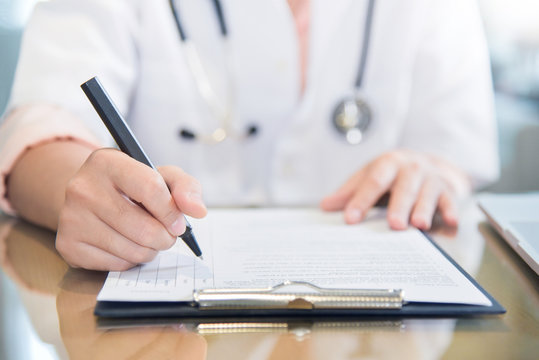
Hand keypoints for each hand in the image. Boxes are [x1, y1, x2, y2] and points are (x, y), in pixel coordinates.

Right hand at [56, 148, 206, 270]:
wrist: (91, 196)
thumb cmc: (133, 186)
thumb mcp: (161, 176)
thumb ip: (186, 187)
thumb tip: (197, 210)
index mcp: (107, 162)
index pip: (150, 188)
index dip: (172, 211)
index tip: (178, 222)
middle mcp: (83, 188)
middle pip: (145, 228)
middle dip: (165, 237)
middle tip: (165, 232)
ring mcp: (71, 218)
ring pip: (133, 251)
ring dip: (150, 249)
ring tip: (146, 236)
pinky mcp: (68, 246)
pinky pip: (117, 265)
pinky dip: (130, 260)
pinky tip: (126, 243)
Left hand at [320, 150, 469, 229]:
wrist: (429, 163)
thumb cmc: (392, 175)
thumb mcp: (369, 176)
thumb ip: (349, 192)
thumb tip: (324, 206)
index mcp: (388, 163)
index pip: (373, 182)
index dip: (361, 200)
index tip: (350, 219)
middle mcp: (411, 168)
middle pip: (404, 187)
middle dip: (399, 206)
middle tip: (393, 225)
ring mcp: (431, 178)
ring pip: (428, 194)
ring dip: (424, 209)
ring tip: (419, 225)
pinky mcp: (448, 190)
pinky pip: (451, 201)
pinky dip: (452, 211)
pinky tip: (451, 222)